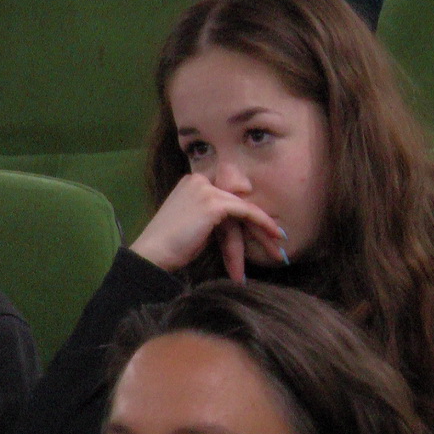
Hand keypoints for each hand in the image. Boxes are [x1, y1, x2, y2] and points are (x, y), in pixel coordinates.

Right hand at [128, 174, 285, 280]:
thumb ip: (216, 217)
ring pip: (245, 207)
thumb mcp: (197, 224)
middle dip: (260, 222)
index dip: (249, 213)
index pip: (229, 194)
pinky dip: (263, 223)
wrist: (153, 253)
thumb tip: (240, 222)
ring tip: (280, 244)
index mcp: (193, 182)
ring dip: (265, 227)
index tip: (266, 229)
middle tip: (279, 239)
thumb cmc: (172, 246)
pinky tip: (275, 235)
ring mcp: (206, 189)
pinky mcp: (213, 202)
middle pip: (238, 200)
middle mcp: (199, 179)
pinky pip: (246, 211)